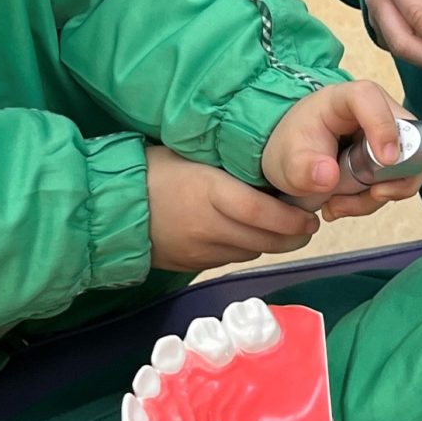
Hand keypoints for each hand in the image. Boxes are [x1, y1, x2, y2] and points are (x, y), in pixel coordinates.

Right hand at [143, 144, 316, 271]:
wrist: (110, 206)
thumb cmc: (152, 169)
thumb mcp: (189, 155)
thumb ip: (227, 165)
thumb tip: (268, 168)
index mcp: (208, 192)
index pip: (261, 213)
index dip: (291, 219)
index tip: (311, 215)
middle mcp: (207, 226)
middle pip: (263, 240)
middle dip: (293, 236)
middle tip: (309, 224)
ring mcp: (198, 250)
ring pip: (251, 252)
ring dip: (273, 243)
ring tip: (287, 229)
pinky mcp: (191, 265)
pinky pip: (230, 259)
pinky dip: (248, 248)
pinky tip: (253, 236)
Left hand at [262, 79, 421, 220]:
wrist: (297, 155)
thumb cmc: (296, 146)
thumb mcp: (287, 160)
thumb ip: (301, 169)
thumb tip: (329, 176)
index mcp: (344, 98)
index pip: (370, 98)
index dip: (382, 126)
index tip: (385, 161)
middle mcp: (376, 109)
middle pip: (403, 138)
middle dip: (382, 180)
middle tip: (346, 202)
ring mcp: (390, 132)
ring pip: (406, 167)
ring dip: (375, 196)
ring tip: (337, 206)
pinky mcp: (394, 154)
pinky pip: (400, 180)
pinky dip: (375, 198)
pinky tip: (346, 203)